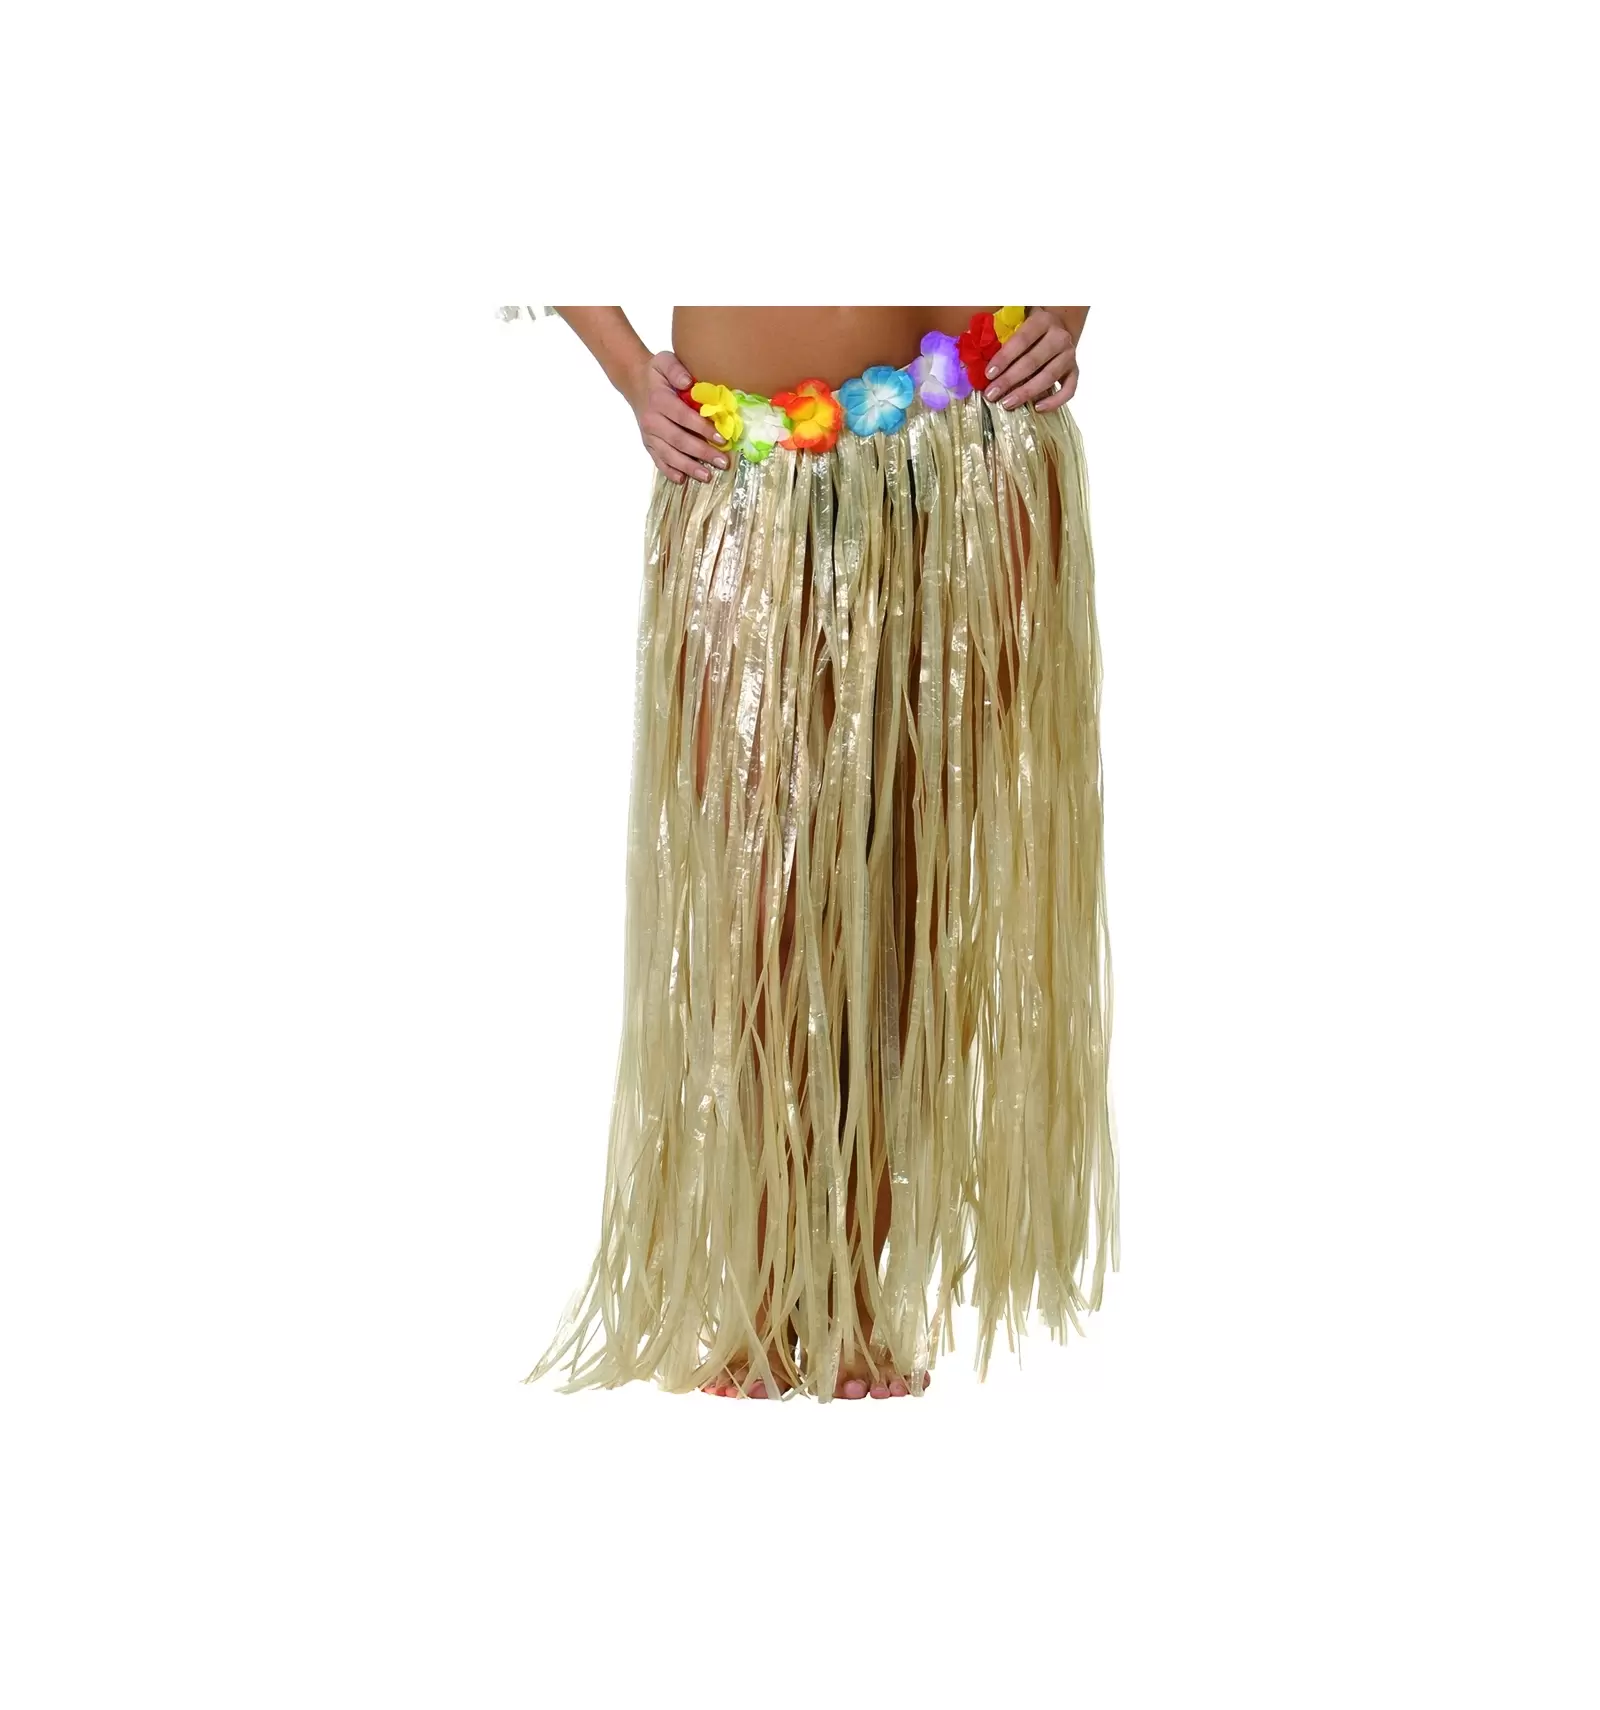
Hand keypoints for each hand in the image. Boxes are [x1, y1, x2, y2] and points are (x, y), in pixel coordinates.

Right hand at [622, 351, 730, 482]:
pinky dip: (669, 471)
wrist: (634, 383)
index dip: (702, 428)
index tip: (721, 438)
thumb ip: (676, 369)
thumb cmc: (656, 374)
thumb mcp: (665, 361)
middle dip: (702, 452)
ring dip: (689, 467)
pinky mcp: (648, 444)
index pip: (682, 416)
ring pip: (669, 454)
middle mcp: (652, 420)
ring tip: (707, 476)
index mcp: (659, 400)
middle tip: (723, 462)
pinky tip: (682, 480)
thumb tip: (688, 382)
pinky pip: (658, 460)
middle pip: (678, 440)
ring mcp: (649, 435)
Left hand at [982, 308, 1078, 412]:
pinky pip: (1069, 389)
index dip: (1004, 358)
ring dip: (1026, 392)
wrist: (1059, 327)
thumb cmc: (1030, 329)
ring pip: (1049, 377)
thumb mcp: (1018, 321)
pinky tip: (1037, 408)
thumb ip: (1003, 332)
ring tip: (1007, 404)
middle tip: (991, 395)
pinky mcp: (1075, 370)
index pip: (1022, 340)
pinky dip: (1055, 401)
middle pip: (1033, 361)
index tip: (987, 374)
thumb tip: (976, 354)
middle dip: (1009, 380)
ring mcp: (1069, 354)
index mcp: (1043, 320)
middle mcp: (1060, 336)